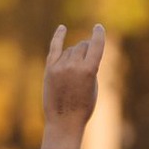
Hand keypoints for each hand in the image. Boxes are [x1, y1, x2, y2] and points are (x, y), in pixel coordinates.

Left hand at [43, 23, 105, 138]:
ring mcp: (60, 66)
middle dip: (86, 49)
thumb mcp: (93, 87)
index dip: (98, 35)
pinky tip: (62, 28)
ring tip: (75, 71)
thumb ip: (90, 67)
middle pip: (81, 46)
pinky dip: (58, 37)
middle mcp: (74, 65)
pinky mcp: (49, 69)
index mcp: (89, 71)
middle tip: (86, 61)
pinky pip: (54, 48)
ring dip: (75, 54)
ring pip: (70, 50)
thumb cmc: (83, 107)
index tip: (99, 27)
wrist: (64, 121)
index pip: (95, 46)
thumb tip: (83, 53)